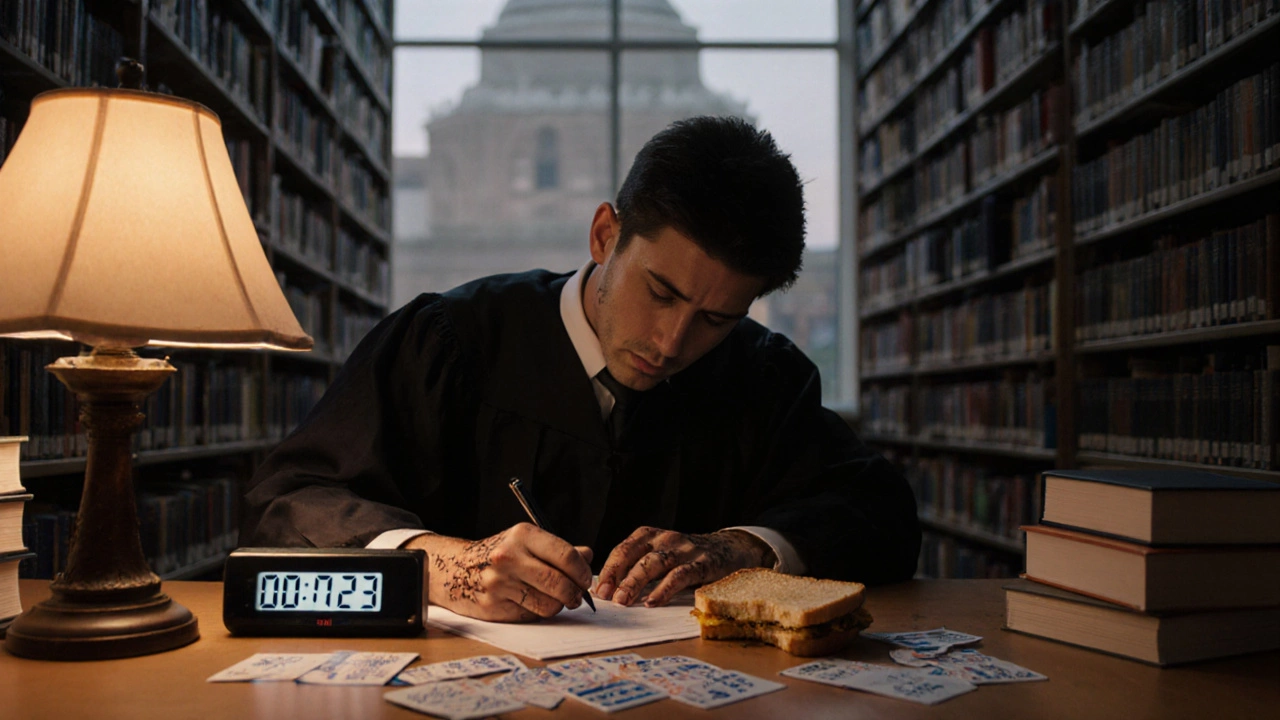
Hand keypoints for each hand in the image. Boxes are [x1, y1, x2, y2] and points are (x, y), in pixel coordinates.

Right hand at [406, 524, 593, 621]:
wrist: (454, 569)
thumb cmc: (499, 555)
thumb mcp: (526, 542)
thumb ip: (559, 549)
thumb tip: (588, 556)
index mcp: (522, 535)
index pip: (566, 556)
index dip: (582, 572)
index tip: (585, 581)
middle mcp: (509, 558)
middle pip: (559, 584)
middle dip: (575, 594)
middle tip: (577, 596)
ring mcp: (499, 583)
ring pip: (548, 605)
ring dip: (558, 606)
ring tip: (553, 599)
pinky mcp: (493, 606)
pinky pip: (530, 616)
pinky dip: (537, 612)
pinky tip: (529, 602)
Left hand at [595, 527, 774, 606]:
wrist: (727, 549)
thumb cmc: (684, 557)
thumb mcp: (659, 554)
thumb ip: (636, 567)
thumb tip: (608, 589)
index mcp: (649, 535)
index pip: (623, 550)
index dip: (608, 569)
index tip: (597, 588)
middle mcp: (665, 538)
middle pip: (635, 555)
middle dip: (617, 576)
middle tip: (605, 595)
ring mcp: (684, 549)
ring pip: (654, 564)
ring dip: (635, 582)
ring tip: (623, 600)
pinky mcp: (702, 562)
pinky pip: (680, 575)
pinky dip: (664, 589)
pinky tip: (652, 602)